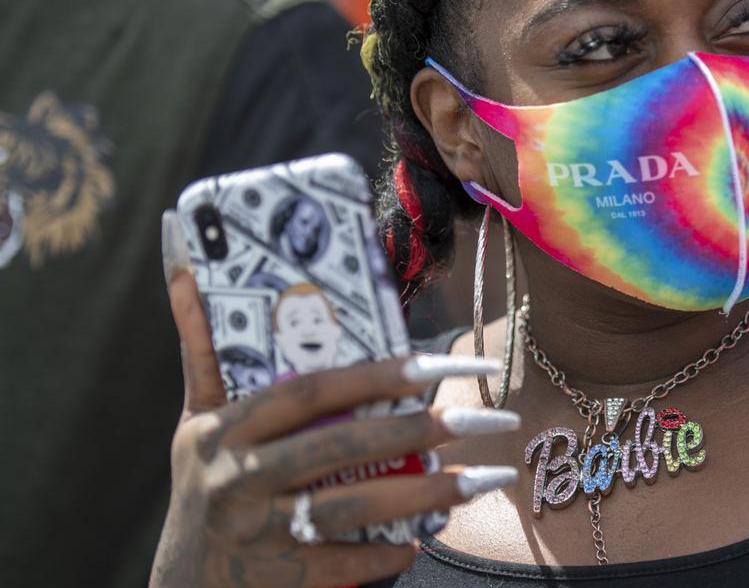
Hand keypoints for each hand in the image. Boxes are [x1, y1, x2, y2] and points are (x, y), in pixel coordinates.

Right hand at [150, 211, 519, 587]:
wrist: (182, 584)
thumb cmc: (203, 481)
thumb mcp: (194, 418)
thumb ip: (203, 348)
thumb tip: (185, 268)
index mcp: (227, 428)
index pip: (313, 392)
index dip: (377, 376)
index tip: (440, 364)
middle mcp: (239, 478)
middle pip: (344, 446)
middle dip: (423, 429)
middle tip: (490, 418)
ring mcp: (260, 532)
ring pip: (354, 506)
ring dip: (427, 493)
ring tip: (487, 479)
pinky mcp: (280, 579)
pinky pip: (346, 563)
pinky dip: (389, 553)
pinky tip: (429, 536)